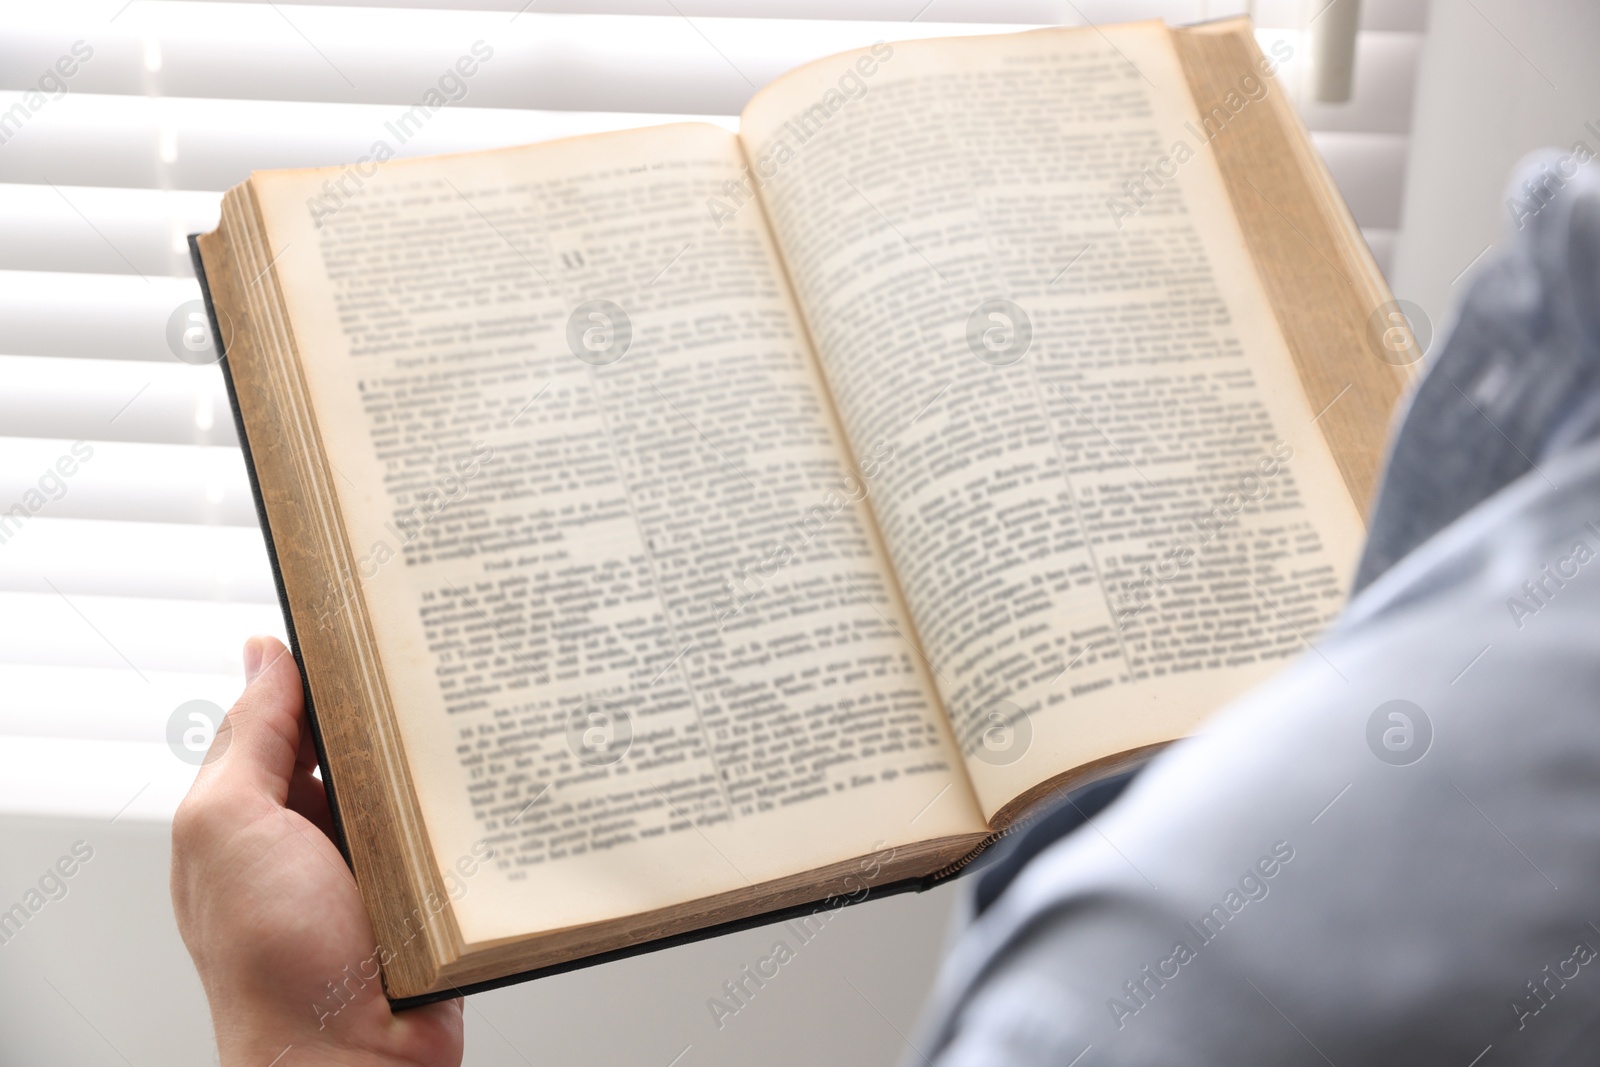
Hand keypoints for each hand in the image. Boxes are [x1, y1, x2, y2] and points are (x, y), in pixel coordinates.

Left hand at [171, 636, 463, 1065]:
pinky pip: (459, 824)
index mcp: (254, 808)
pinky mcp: (433, 885)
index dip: (322, 663)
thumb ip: (249, 738)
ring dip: (441, 757)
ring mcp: (378, 859)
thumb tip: (263, 652)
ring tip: (471, 713)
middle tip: (432, 653)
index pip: (288, 709)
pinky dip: (475, 805)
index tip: (365, 613)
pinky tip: (495, 778)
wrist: (352, 1060)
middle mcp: (315, 830)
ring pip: (418, 776)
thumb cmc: (272, 965)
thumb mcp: (228, 829)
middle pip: (363, 737)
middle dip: (394, 705)